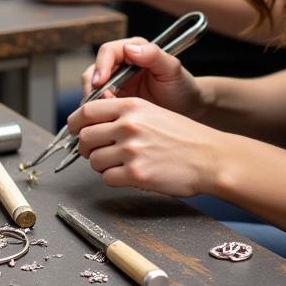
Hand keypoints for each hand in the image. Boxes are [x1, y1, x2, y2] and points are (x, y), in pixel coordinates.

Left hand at [69, 96, 223, 197]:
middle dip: (86, 147)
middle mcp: (128, 125)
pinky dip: (114, 179)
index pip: (86, 110)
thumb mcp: (153, 112)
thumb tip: (91, 123)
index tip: (76, 130)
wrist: (210, 157)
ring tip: (119, 164)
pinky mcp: (136, 174)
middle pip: (85, 137)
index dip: (76, 123)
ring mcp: (131, 150)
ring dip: (101, 165)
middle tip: (96, 152)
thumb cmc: (184, 137)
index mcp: (131, 106)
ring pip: (94, 160)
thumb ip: (122, 115)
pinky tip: (129, 175)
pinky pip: (107, 178)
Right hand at [82, 36, 205, 116]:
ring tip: (107, 114)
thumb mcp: (171, 69)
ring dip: (95, 102)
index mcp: (133, 50)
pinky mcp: (113, 101)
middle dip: (94, 87)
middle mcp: (119, 64)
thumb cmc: (181, 86)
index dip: (101, 66)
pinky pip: (98, 105)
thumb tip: (129, 49)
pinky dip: (99, 113)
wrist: (186, 110)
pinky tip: (108, 121)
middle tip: (104, 102)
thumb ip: (153, 55)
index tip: (102, 82)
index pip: (108, 52)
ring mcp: (114, 83)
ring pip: (92, 89)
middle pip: (94, 71)